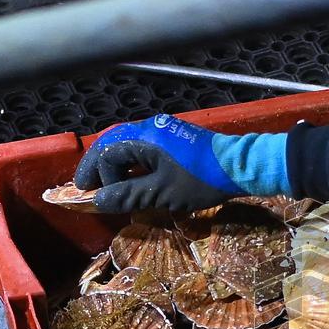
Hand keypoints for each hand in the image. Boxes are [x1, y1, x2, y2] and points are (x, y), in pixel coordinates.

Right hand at [74, 114, 244, 212]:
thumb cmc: (201, 179)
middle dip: (98, 166)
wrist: (241, 167)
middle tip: (87, 186)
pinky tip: (134, 177)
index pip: (108, 154)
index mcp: (144, 137)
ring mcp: (164, 131)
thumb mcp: (162, 193)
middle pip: (113, 143)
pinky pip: (144, 146)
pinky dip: (133, 161)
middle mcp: (150, 128)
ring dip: (115, 164)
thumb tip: (99, 201)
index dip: (98, 176)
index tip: (95, 196)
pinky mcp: (176, 138)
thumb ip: (129, 195)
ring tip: (108, 184)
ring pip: (128, 144)